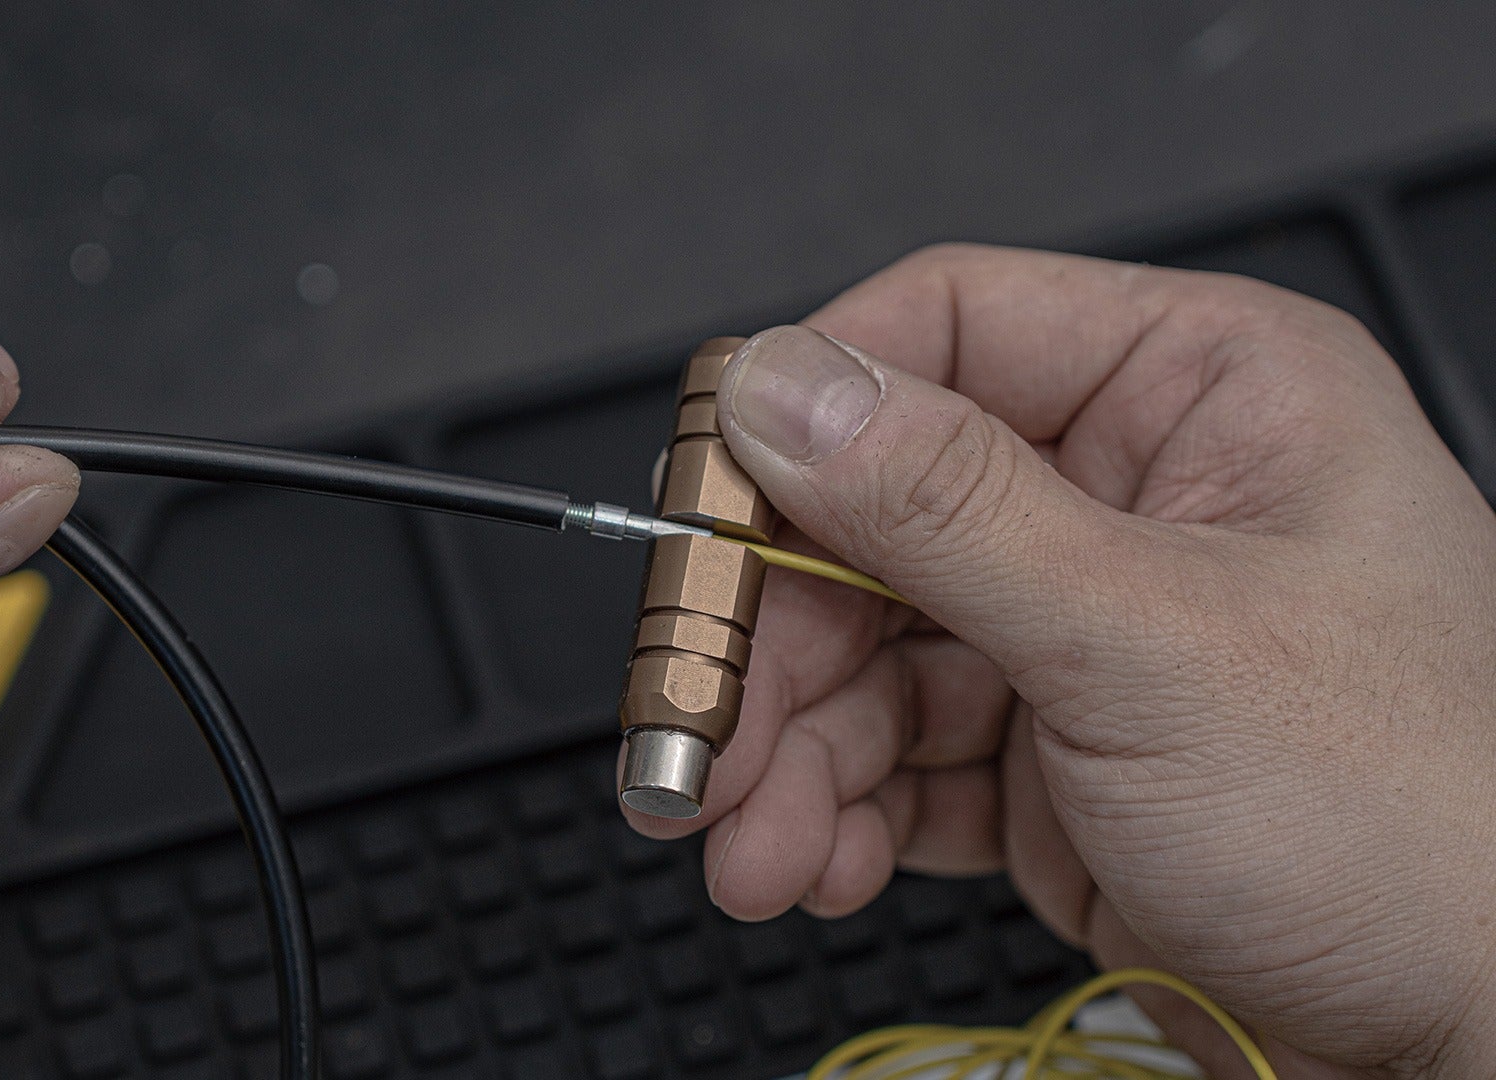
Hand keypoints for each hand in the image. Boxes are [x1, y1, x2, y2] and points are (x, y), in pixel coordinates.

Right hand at [625, 244, 1495, 1077]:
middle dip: (776, 641)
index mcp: (1197, 396)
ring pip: (868, 650)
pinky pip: (901, 754)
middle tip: (697, 730)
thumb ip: (950, 510)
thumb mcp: (1158, 645)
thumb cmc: (1424, 828)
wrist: (1488, 1046)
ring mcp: (1085, 633)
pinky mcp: (1054, 756)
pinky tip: (822, 862)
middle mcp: (1130, 498)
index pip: (946, 333)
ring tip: (753, 847)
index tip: (704, 506)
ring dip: (789, 753)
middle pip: (873, 513)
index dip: (806, 414)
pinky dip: (841, 811)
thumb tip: (787, 391)